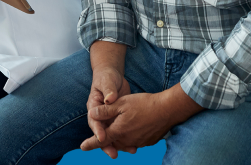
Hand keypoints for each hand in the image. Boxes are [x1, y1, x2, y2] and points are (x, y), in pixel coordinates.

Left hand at [81, 84, 202, 155]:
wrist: (169, 109)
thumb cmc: (145, 104)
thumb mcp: (122, 103)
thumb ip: (105, 110)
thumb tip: (92, 114)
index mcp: (118, 131)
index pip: (100, 140)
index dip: (90, 144)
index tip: (82, 147)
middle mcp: (127, 140)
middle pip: (113, 143)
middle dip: (108, 140)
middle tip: (104, 136)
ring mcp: (138, 142)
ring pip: (125, 143)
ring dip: (121, 139)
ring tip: (122, 131)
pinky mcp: (148, 141)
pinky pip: (136, 142)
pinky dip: (133, 137)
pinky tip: (137, 129)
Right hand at [86, 65, 131, 158]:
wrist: (113, 77)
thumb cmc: (107, 78)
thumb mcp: (107, 82)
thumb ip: (108, 90)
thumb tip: (108, 99)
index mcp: (94, 108)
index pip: (94, 121)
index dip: (98, 130)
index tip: (103, 138)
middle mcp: (100, 116)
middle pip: (102, 132)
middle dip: (107, 144)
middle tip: (113, 154)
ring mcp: (109, 118)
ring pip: (112, 133)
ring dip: (119, 144)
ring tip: (130, 150)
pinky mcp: (118, 118)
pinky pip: (121, 130)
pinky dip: (127, 137)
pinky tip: (136, 143)